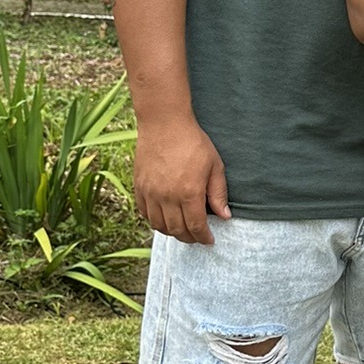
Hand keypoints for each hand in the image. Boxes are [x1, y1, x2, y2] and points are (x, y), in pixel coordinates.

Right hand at [133, 113, 229, 243]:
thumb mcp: (215, 166)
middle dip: (189, 238)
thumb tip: (224, 216)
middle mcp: (167, 197)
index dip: (203, 237)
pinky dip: (154, 221)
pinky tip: (164, 219)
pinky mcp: (139, 187)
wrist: (164, 124)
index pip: (196, 226)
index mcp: (189, 193)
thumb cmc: (193, 142)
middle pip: (177, 230)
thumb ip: (218, 193)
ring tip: (182, 230)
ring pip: (158, 225)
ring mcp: (150, 193)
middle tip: (198, 237)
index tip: (209, 240)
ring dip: (171, 232)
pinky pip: (144, 213)